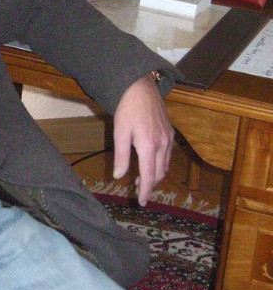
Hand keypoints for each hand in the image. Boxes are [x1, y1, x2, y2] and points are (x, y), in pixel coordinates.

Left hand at [112, 74, 173, 206]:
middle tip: (138, 189)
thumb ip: (121, 156)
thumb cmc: (127, 109)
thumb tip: (119, 176)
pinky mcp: (170, 132)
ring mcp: (169, 138)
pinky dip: (161, 164)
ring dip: (156, 175)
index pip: (149, 176)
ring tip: (142, 178)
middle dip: (150, 184)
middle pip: (159, 173)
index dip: (146, 191)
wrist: (140, 87)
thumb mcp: (119, 133)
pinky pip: (168, 155)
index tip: (143, 202)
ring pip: (165, 165)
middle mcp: (162, 144)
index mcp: (148, 146)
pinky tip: (151, 162)